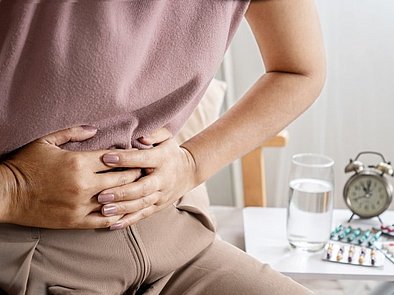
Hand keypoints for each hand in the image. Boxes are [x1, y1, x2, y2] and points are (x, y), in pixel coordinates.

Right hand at [0, 126, 140, 228]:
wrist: (5, 194)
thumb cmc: (25, 165)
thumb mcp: (46, 142)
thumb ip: (72, 132)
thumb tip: (95, 129)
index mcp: (78, 162)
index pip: (116, 159)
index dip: (130, 157)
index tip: (138, 156)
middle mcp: (84, 184)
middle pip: (122, 178)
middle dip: (136, 174)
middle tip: (144, 171)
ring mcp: (81, 204)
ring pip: (117, 200)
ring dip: (130, 195)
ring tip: (140, 190)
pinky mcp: (75, 221)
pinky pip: (104, 220)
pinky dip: (117, 215)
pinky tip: (126, 211)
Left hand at [98, 128, 196, 229]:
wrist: (189, 172)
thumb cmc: (170, 152)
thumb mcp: (166, 138)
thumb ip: (154, 134)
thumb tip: (140, 138)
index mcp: (162, 159)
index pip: (142, 159)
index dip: (125, 159)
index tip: (106, 157)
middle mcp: (162, 179)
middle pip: (142, 188)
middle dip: (121, 192)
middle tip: (101, 194)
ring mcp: (161, 195)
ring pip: (141, 204)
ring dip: (122, 209)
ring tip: (103, 210)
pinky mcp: (158, 206)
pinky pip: (143, 215)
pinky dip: (128, 221)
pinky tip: (112, 225)